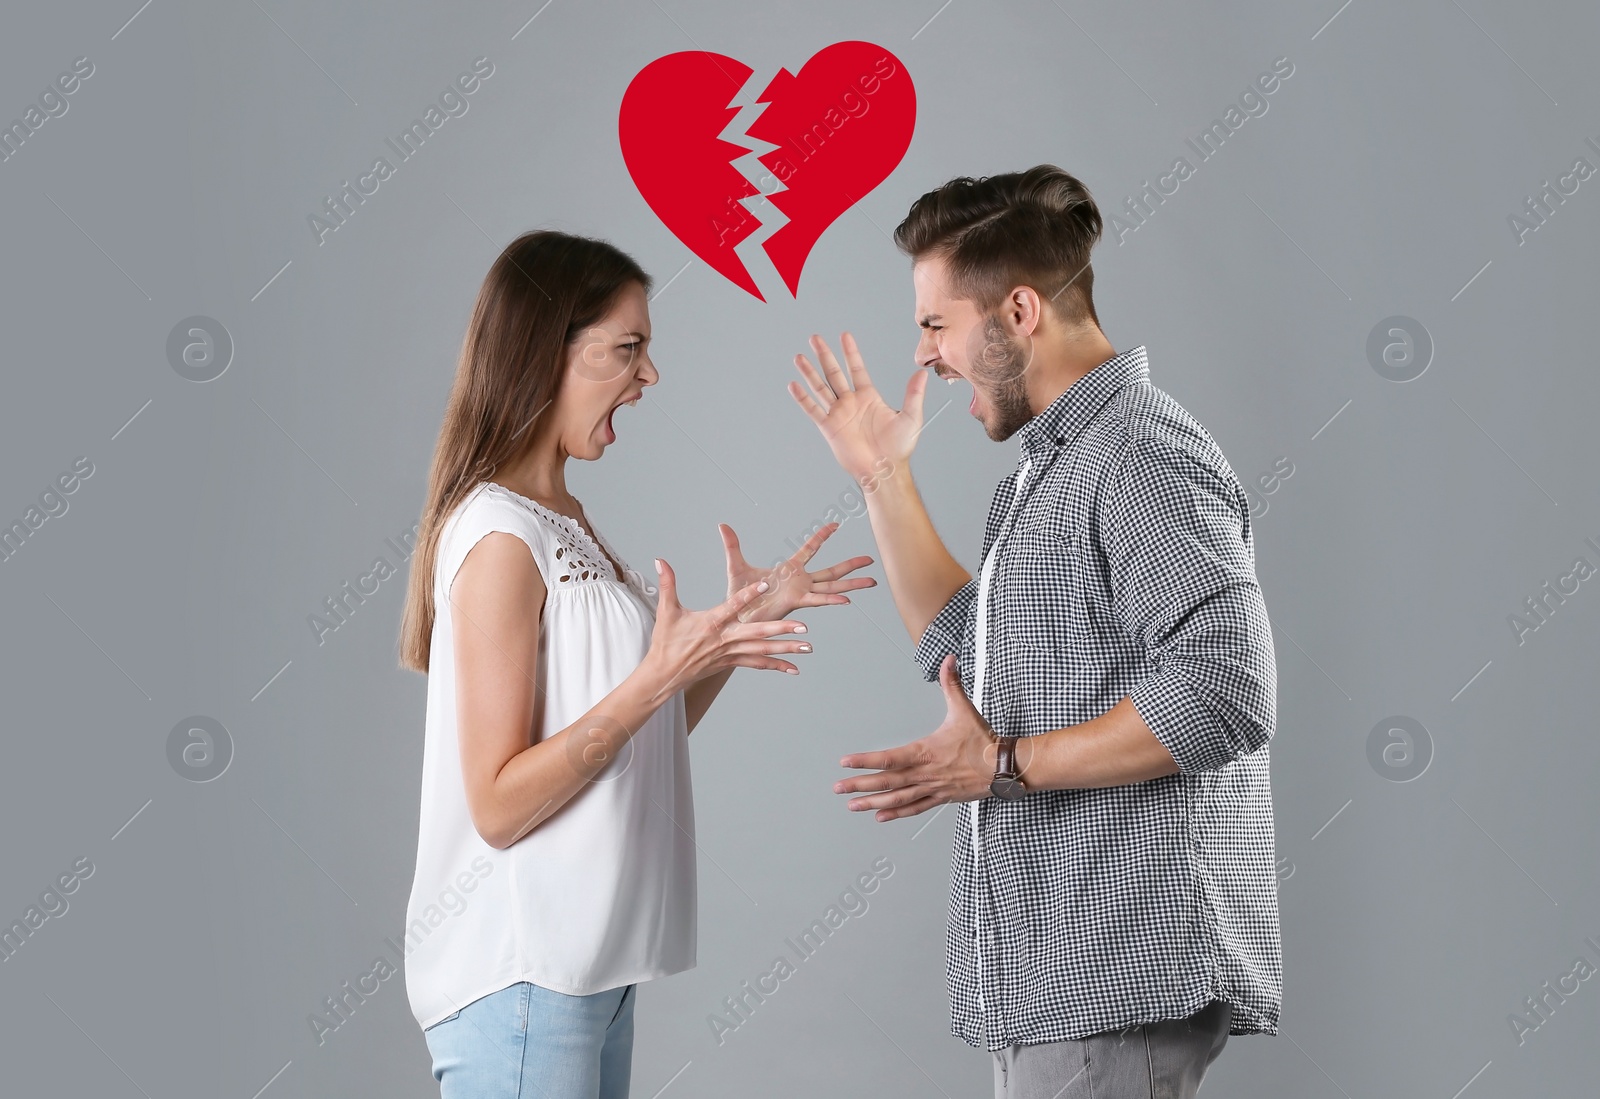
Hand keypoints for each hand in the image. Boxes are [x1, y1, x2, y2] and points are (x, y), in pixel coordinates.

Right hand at [643, 558, 810, 700]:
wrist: (664, 674)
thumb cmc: (666, 641)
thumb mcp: (666, 610)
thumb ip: (667, 583)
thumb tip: (660, 560)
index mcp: (711, 622)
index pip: (733, 605)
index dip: (749, 594)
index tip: (766, 584)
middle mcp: (724, 639)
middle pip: (757, 633)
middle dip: (781, 629)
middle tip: (803, 625)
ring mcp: (730, 653)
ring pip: (762, 651)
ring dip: (786, 648)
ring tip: (808, 646)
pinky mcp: (731, 663)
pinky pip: (758, 664)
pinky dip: (776, 665)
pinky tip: (794, 667)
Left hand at [720, 521, 875, 620]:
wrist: (735, 617)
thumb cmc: (737, 597)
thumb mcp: (736, 565)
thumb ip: (732, 545)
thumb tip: (722, 525)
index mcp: (789, 570)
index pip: (810, 549)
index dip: (822, 537)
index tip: (836, 524)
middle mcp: (799, 582)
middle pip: (831, 571)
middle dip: (851, 565)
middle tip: (870, 560)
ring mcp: (800, 593)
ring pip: (832, 586)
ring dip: (851, 584)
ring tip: (871, 581)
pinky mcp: (795, 603)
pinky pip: (817, 600)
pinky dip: (831, 599)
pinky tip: (846, 599)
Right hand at [789, 332, 926, 485]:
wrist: (884, 470)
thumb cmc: (899, 448)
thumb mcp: (911, 417)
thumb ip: (914, 395)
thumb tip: (922, 374)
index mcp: (869, 397)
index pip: (857, 369)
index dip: (850, 352)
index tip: (844, 336)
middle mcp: (851, 403)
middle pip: (834, 373)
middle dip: (825, 355)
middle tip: (815, 338)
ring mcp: (839, 414)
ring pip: (820, 388)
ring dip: (810, 372)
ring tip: (799, 357)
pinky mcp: (829, 428)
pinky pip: (813, 410)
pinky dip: (803, 398)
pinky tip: (794, 385)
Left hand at [833, 655, 998, 820]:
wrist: (1005, 767)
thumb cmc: (984, 741)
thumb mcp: (964, 709)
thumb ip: (951, 684)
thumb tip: (949, 660)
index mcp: (926, 751)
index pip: (889, 758)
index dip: (865, 761)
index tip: (846, 762)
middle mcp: (925, 773)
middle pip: (887, 781)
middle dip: (860, 785)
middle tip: (839, 788)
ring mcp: (932, 787)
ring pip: (897, 798)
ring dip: (873, 803)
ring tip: (853, 806)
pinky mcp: (941, 798)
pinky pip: (915, 807)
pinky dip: (897, 813)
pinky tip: (881, 816)